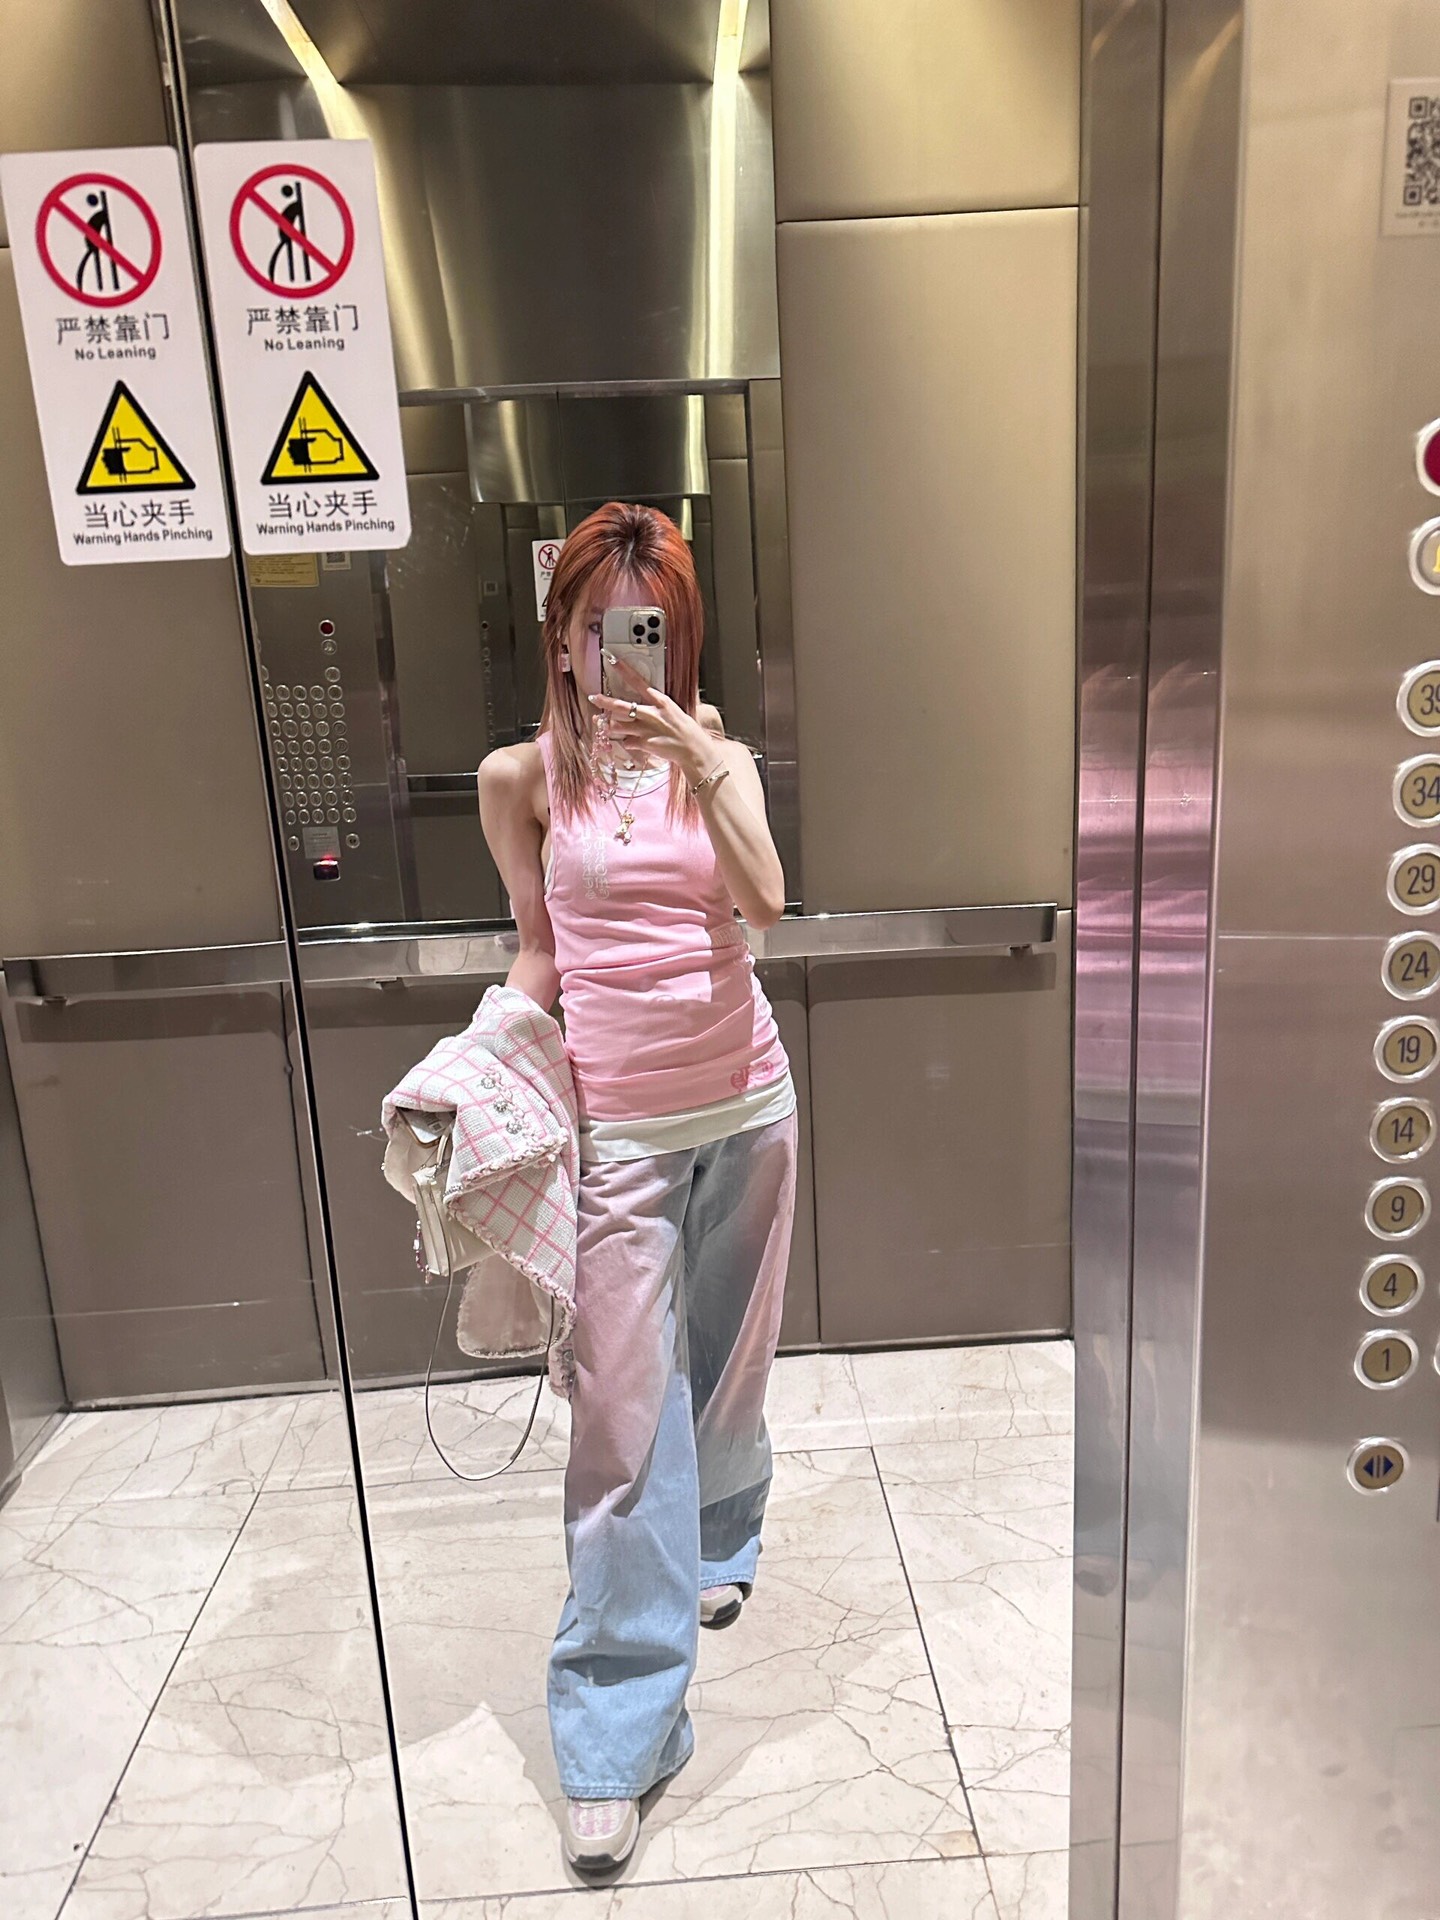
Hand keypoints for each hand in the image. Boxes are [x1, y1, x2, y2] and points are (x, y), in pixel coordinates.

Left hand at [588, 652, 717, 785]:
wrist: (694, 750)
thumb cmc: (686, 731)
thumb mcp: (674, 712)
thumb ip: (657, 706)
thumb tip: (645, 703)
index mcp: (660, 701)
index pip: (639, 681)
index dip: (624, 670)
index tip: (612, 660)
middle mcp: (651, 713)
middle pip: (622, 705)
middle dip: (605, 701)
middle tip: (594, 696)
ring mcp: (646, 729)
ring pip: (618, 725)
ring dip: (610, 726)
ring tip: (604, 724)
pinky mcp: (644, 744)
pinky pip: (627, 742)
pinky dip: (626, 742)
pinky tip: (631, 742)